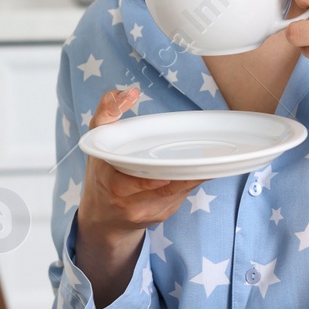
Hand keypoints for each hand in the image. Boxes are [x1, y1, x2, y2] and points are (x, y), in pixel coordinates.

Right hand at [74, 87, 204, 302]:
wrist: (103, 217)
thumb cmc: (102, 173)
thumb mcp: (96, 141)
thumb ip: (108, 111)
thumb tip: (130, 91)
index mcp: (110, 182)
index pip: (132, 182)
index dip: (154, 178)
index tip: (172, 167)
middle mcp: (128, 201)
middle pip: (163, 188)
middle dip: (184, 174)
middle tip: (206, 157)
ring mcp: (146, 212)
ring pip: (176, 193)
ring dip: (194, 177)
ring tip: (212, 159)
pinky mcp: (161, 216)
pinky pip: (180, 198)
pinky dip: (191, 182)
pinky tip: (203, 169)